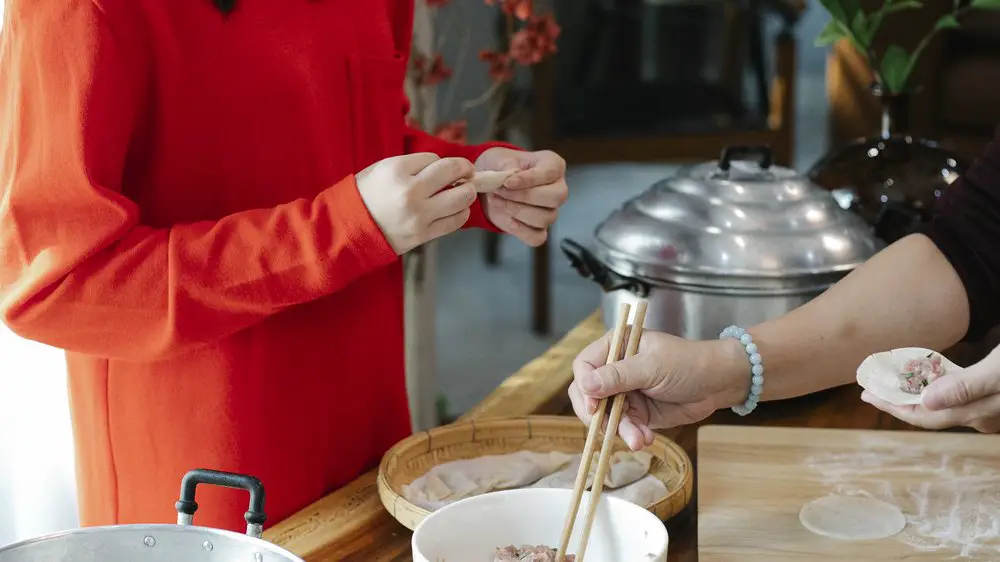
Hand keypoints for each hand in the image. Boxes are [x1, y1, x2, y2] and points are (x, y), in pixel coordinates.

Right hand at [356, 153, 475, 254]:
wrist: (349, 229)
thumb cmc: (365, 196)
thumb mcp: (382, 169)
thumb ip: (412, 165)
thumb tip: (443, 167)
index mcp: (397, 170)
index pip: (434, 158)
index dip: (438, 163)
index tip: (437, 168)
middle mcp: (411, 191)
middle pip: (453, 172)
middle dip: (465, 170)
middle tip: (467, 172)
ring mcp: (419, 214)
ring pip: (461, 197)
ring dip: (467, 192)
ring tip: (463, 191)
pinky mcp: (423, 234)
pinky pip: (455, 221)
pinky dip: (461, 213)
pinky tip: (457, 210)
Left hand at [475, 147, 567, 246]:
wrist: (491, 184)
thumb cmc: (502, 167)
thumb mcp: (501, 159)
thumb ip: (507, 166)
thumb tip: (512, 177)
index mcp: (554, 165)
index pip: (550, 173)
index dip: (529, 179)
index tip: (508, 181)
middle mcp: (557, 188)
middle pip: (555, 198)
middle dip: (524, 196)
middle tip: (501, 191)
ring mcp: (550, 211)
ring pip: (545, 218)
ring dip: (517, 211)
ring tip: (498, 200)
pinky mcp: (539, 229)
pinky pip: (537, 237)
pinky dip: (521, 231)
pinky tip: (508, 219)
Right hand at [568, 329, 748, 449]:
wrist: (719, 384)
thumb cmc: (689, 363)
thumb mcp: (653, 367)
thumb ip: (619, 376)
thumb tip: (585, 385)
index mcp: (616, 346)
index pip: (584, 365)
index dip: (584, 387)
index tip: (594, 406)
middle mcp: (615, 369)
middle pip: (588, 394)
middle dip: (598, 415)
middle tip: (608, 430)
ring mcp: (624, 392)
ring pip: (605, 416)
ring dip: (619, 430)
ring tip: (639, 439)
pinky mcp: (636, 413)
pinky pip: (623, 428)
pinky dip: (632, 436)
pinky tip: (646, 438)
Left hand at [862, 344, 999, 432]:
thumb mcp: (998, 373)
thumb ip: (965, 387)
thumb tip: (926, 401)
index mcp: (976, 413)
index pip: (923, 416)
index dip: (892, 406)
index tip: (866, 395)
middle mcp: (979, 416)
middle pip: (928, 412)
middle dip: (898, 400)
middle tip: (872, 387)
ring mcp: (987, 408)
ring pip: (942, 404)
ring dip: (916, 393)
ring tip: (893, 382)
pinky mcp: (993, 395)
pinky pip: (955, 395)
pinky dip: (937, 386)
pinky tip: (930, 376)